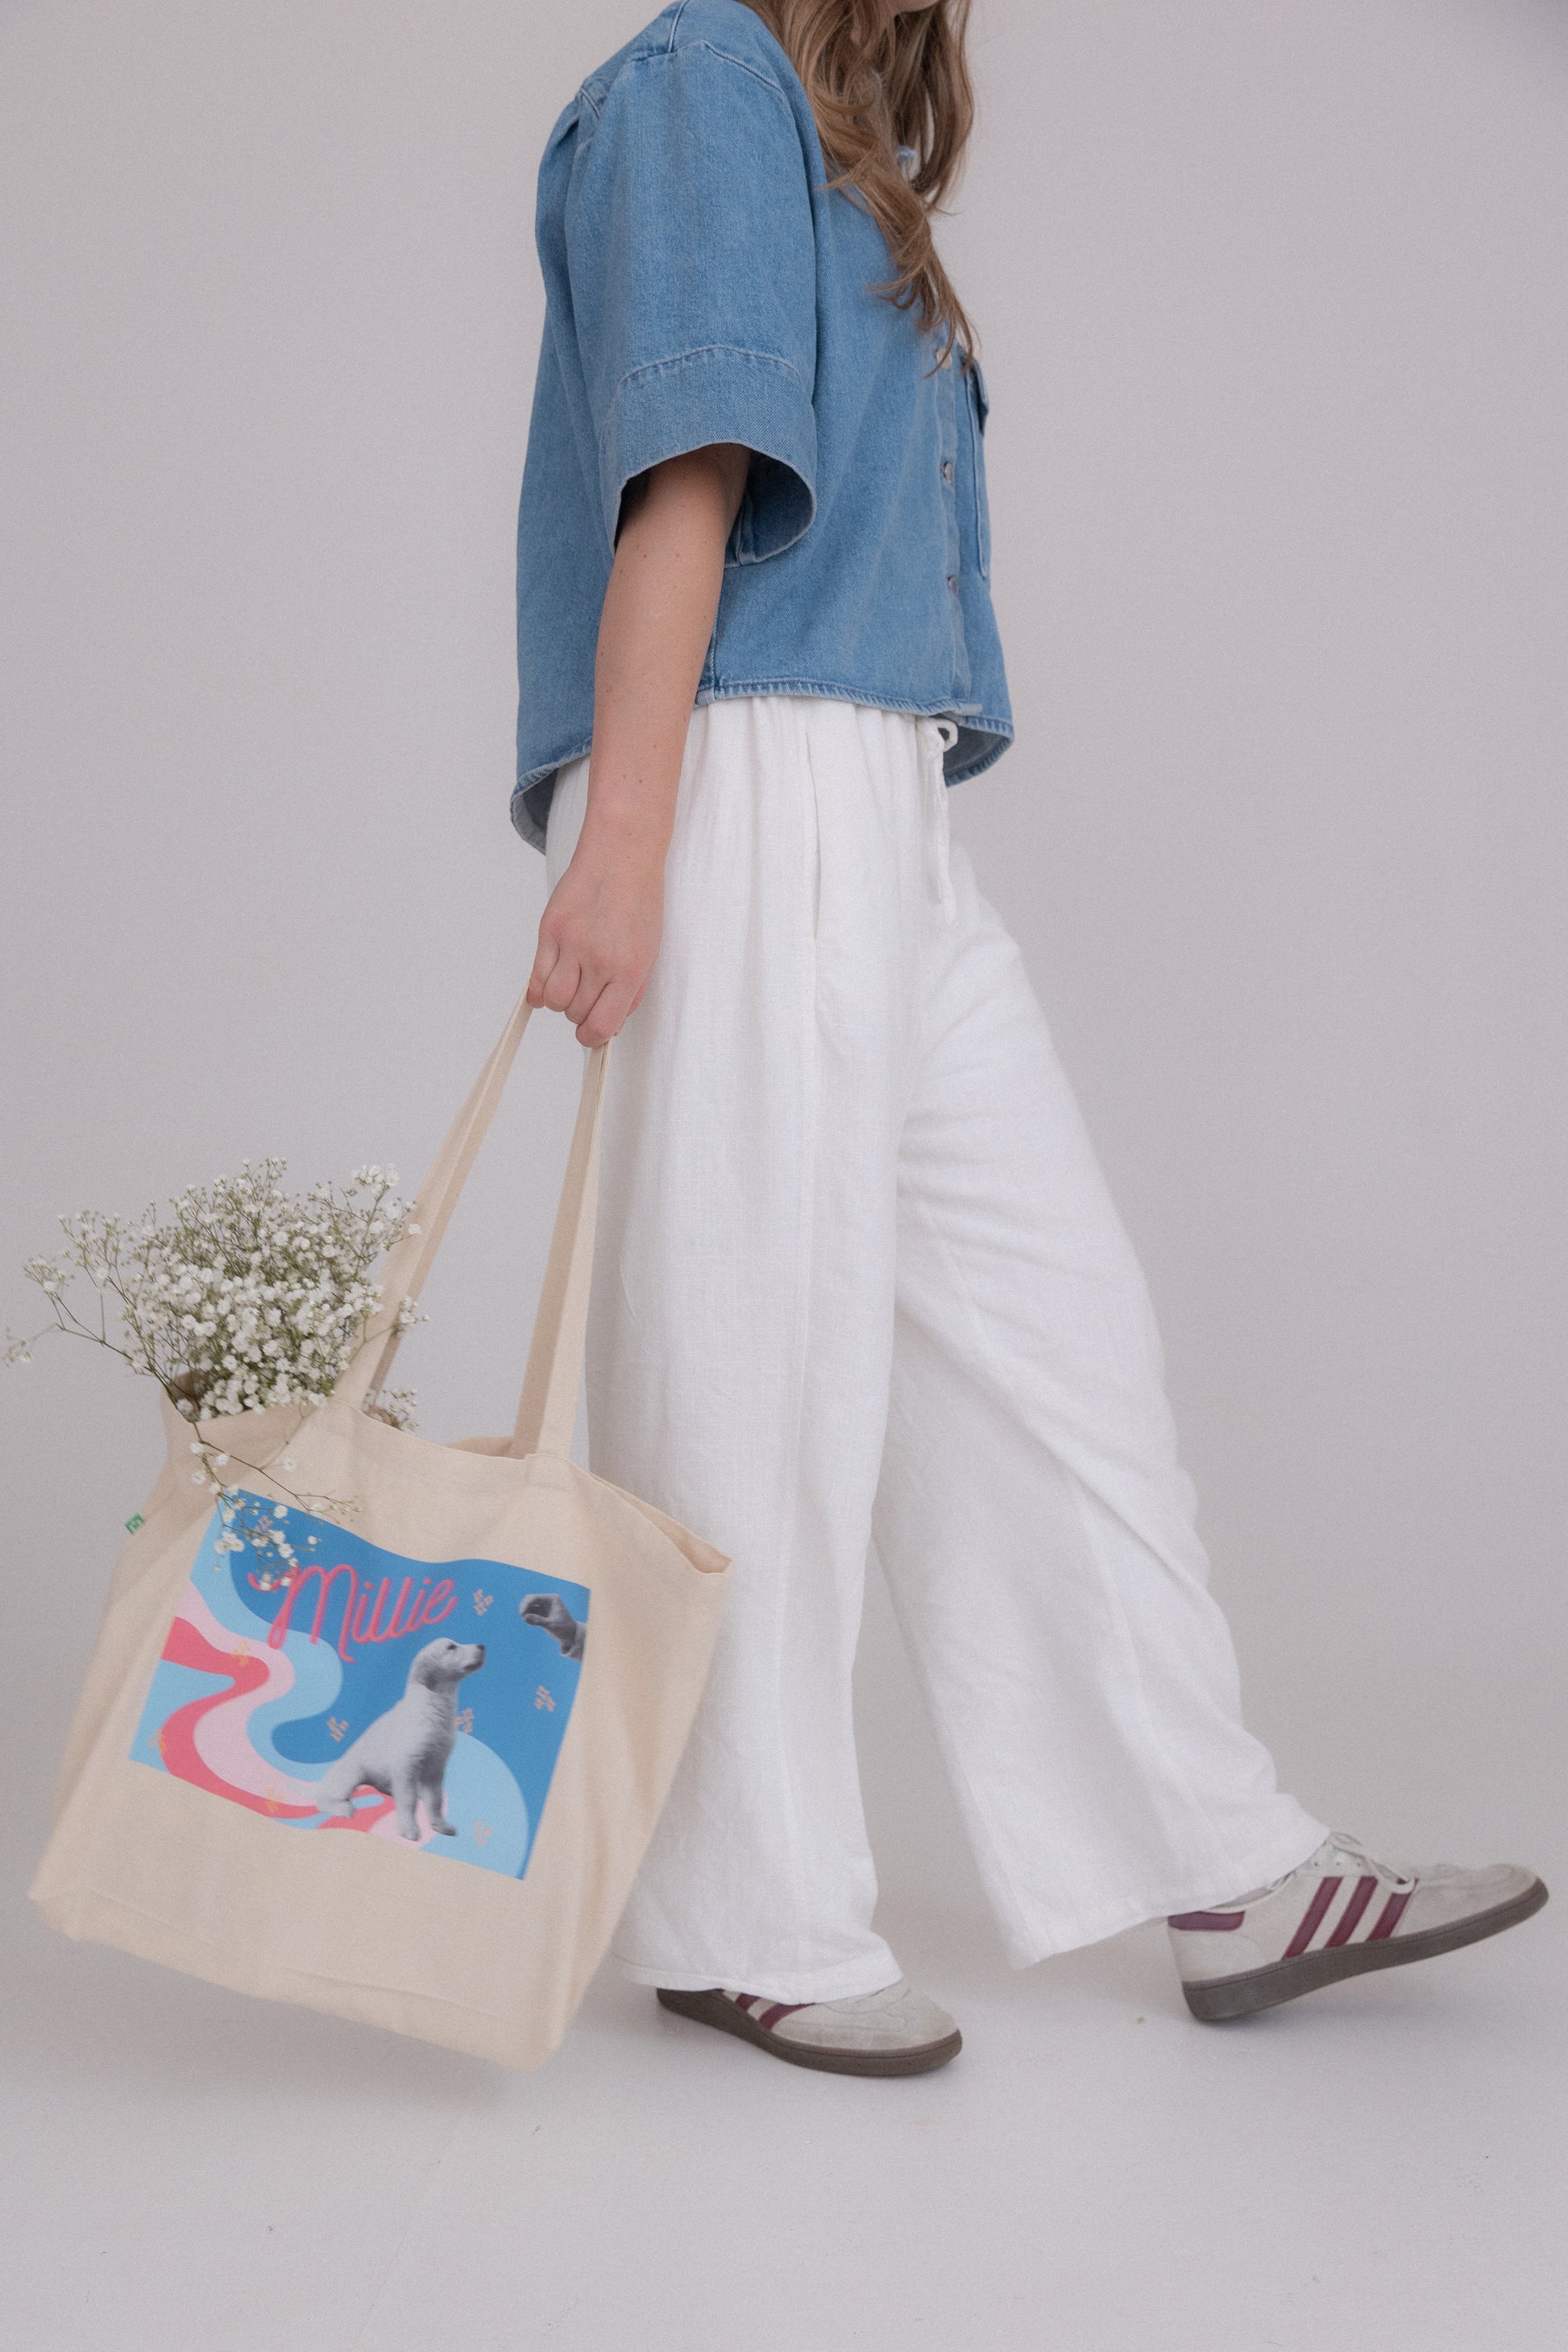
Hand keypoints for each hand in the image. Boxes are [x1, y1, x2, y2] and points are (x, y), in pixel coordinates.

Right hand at [526, 823, 663, 1045]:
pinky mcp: (549, 930)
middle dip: (580, 1013)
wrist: (621, 856)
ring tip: (571, 985)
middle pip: (575, 1014)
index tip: (592, 1035)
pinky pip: (536, 977)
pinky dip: (539, 988)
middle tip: (587, 997)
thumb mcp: (649, 952)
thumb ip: (631, 991)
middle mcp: (599, 960)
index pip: (602, 1025)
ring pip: (553, 1000)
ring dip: (560, 1001)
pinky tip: (547, 983)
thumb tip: (610, 1024)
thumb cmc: (639, 901)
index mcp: (628, 970)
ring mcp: (571, 945)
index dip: (594, 1038)